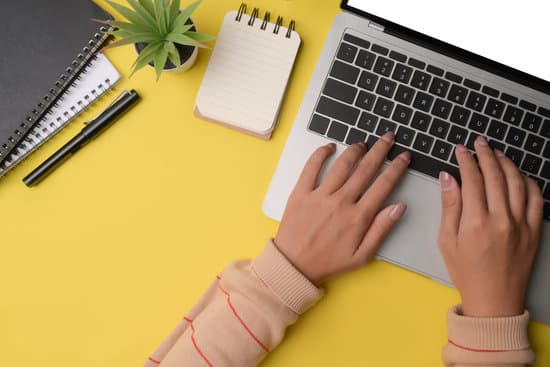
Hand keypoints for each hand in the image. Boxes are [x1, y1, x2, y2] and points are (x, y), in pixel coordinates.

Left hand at [274, 132, 409, 284]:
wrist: (294, 266)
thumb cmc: (328, 263)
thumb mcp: (362, 256)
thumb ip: (381, 229)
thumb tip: (398, 207)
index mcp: (358, 217)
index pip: (383, 185)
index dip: (396, 168)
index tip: (403, 156)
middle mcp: (340, 202)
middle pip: (365, 169)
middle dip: (380, 150)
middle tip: (388, 138)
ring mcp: (319, 196)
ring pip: (342, 165)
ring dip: (355, 150)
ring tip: (363, 143)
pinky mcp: (300, 193)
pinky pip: (311, 167)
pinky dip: (321, 154)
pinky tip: (329, 147)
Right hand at [438, 136, 542, 316]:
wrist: (494, 301)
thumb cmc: (466, 272)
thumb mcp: (446, 241)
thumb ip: (449, 206)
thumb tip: (448, 178)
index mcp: (475, 222)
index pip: (472, 179)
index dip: (466, 160)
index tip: (461, 150)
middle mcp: (501, 220)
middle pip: (495, 176)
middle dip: (486, 155)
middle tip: (479, 143)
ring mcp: (521, 225)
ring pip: (517, 183)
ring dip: (507, 164)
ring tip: (497, 154)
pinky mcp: (534, 231)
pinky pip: (537, 199)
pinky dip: (529, 182)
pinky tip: (519, 176)